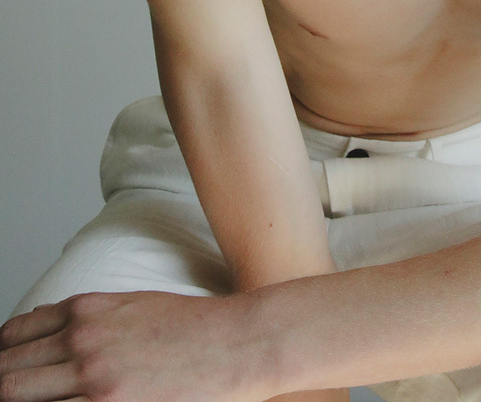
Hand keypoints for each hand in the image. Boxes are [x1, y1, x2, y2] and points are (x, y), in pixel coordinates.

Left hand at [0, 291, 270, 401]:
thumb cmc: (195, 327)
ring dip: (13, 399)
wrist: (236, 342)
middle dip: (2, 385)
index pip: (15, 335)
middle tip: (6, 393)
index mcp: (87, 310)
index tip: (4, 371)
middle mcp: (81, 340)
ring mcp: (92, 377)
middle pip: (8, 372)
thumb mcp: (134, 307)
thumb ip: (91, 321)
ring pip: (18, 394)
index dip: (2, 358)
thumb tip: (55, 338)